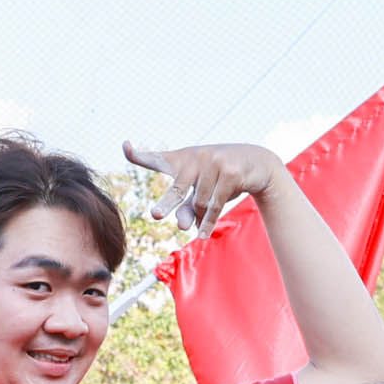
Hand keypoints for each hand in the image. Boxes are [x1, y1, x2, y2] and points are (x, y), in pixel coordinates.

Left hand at [121, 139, 284, 232]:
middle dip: (167, 203)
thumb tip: (182, 227)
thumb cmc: (221, 178)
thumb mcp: (201, 191)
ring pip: (200, 203)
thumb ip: (186, 207)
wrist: (258, 164)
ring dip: (199, 218)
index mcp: (183, 160)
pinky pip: (216, 205)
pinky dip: (208, 223)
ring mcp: (213, 163)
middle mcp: (195, 158)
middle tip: (155, 215)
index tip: (125, 147)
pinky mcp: (230, 173)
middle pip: (178, 188)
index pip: (157, 159)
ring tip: (196, 228)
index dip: (139, 155)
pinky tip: (201, 236)